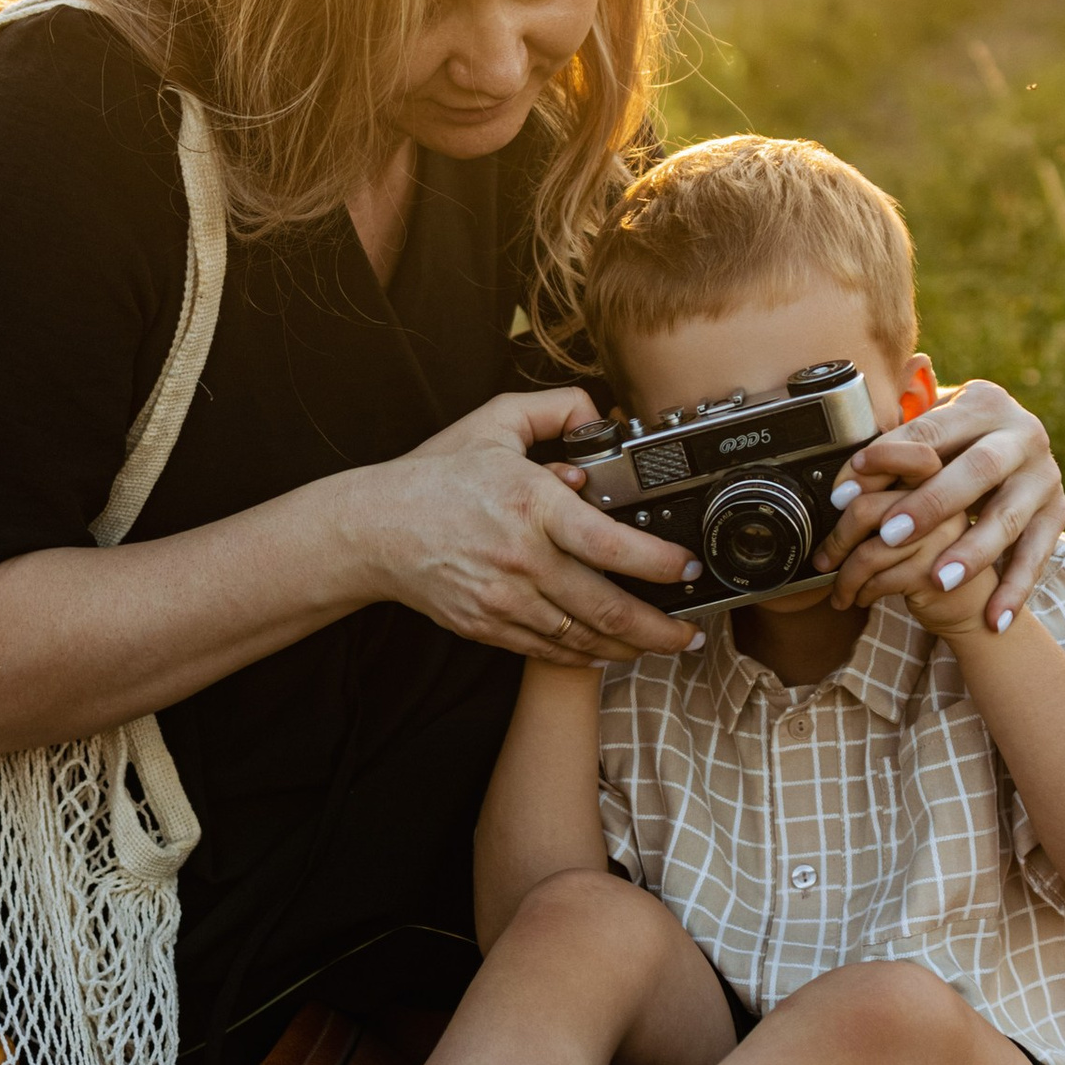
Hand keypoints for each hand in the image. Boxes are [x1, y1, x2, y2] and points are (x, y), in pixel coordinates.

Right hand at [374, 391, 699, 664]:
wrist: (373, 529)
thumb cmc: (435, 477)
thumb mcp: (495, 422)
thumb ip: (555, 409)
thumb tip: (601, 416)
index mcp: (532, 505)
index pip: (610, 546)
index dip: (659, 565)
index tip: (687, 571)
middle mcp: (522, 559)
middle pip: (607, 609)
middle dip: (660, 629)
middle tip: (691, 632)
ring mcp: (504, 600)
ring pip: (583, 639)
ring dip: (629, 648)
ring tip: (661, 645)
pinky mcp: (488, 626)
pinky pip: (548, 651)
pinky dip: (585, 655)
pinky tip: (608, 650)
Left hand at [817, 380, 1064, 624]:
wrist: (1016, 448)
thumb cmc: (956, 443)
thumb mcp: (932, 432)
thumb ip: (897, 450)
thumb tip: (848, 484)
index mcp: (983, 404)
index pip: (933, 429)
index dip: (893, 455)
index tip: (854, 482)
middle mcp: (1021, 435)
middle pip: (979, 468)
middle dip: (933, 502)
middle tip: (891, 533)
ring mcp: (1044, 475)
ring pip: (1011, 515)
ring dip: (975, 550)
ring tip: (940, 580)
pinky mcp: (1057, 512)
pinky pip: (1038, 554)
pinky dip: (1016, 588)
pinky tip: (994, 619)